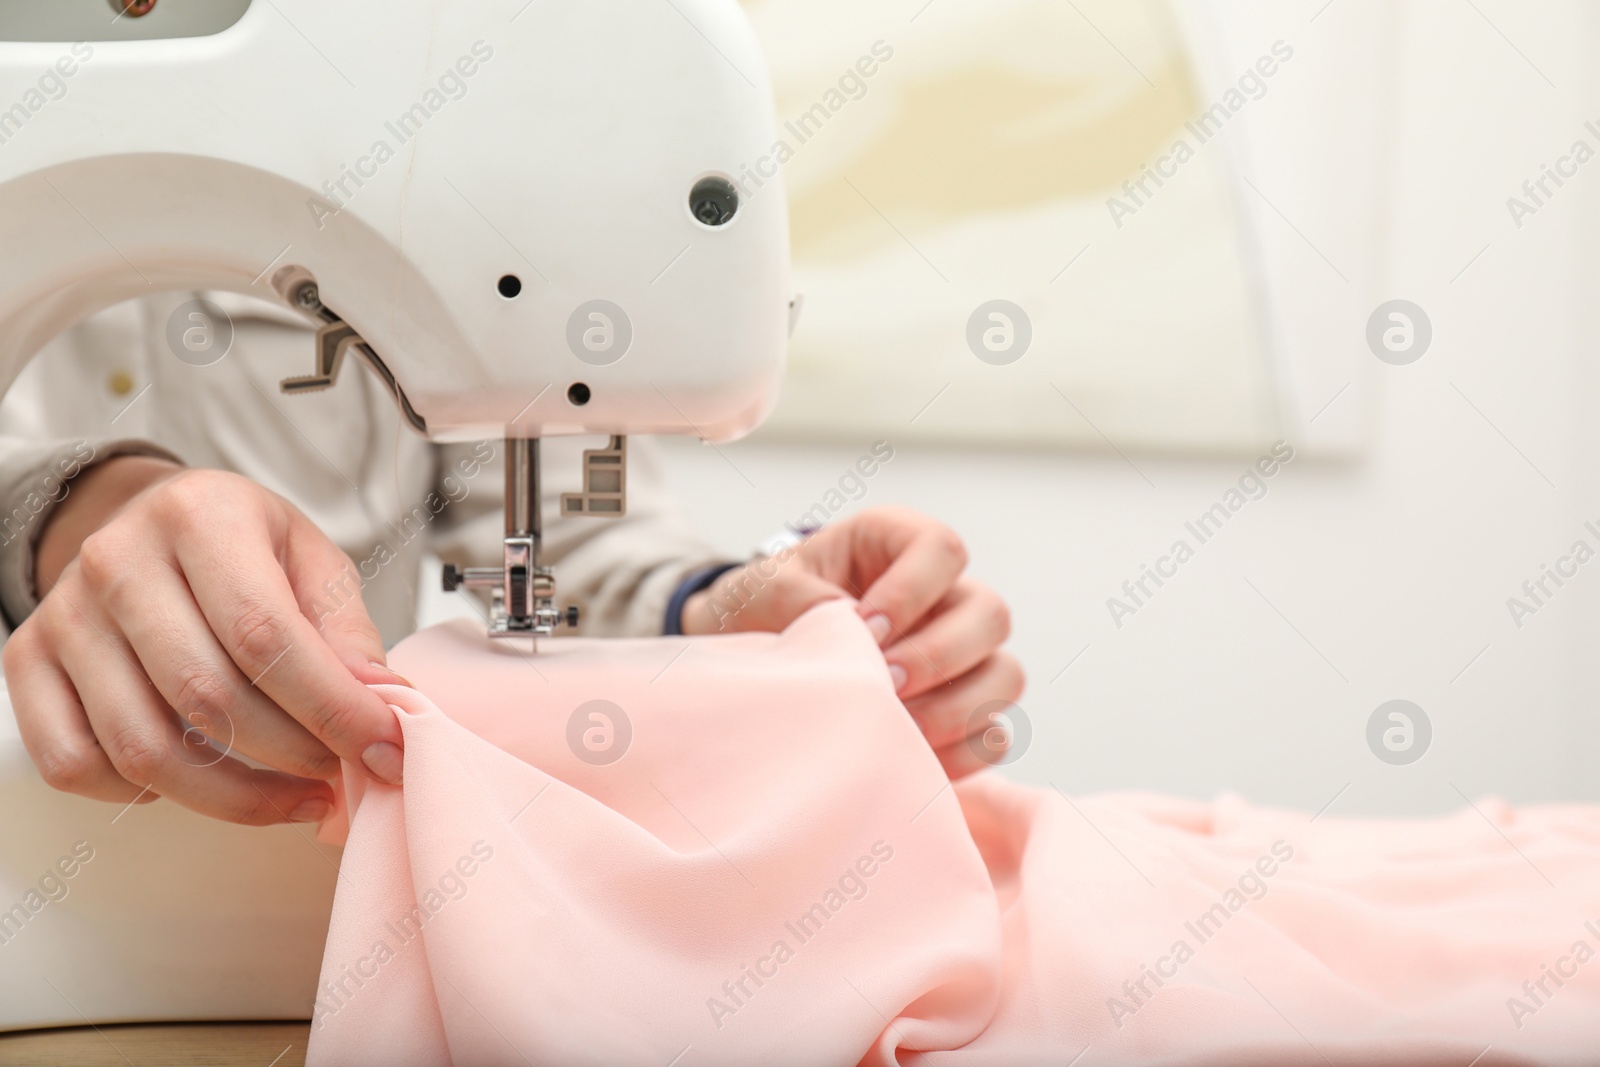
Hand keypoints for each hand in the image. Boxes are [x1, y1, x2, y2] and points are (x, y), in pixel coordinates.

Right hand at [6, 460, 408, 825]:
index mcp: (199, 516)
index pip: (266, 636)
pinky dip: (147, 795)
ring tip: (295, 794)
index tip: (381, 748)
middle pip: (207, 696)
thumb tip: (377, 703)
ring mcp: (64, 615)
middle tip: (342, 772)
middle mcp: (117, 560)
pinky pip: (77, 765)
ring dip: (234, 795)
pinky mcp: (26, 663)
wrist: (152, 524)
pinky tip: (205, 780)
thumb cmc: (244, 547)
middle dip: (292, 755)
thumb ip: (348, 631)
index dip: (331, 708)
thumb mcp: (313, 559)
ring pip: (143, 747)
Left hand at [680, 506, 1021, 777]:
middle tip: (886, 684)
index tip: (867, 627)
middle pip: (990, 614)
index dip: (915, 589)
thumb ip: (793, 596)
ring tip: (896, 728)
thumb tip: (848, 623)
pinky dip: (960, 753)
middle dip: (939, 656)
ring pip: (1005, 676)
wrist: (757, 670)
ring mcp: (962, 657)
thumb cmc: (763, 613)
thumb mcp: (760, 590)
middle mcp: (944, 598)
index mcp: (898, 546)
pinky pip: (993, 736)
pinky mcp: (963, 713)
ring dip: (956, 708)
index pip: (943, 550)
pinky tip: (908, 757)